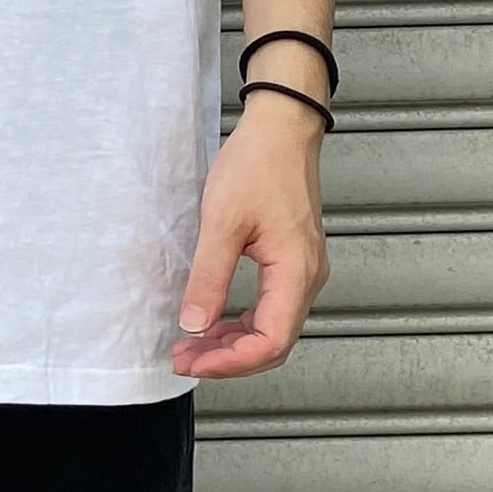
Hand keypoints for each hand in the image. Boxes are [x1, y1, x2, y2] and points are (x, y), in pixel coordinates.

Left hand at [171, 95, 329, 378]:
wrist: (281, 129)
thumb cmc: (259, 164)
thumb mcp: (222, 221)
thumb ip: (208, 277)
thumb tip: (195, 324)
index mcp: (296, 271)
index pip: (272, 341)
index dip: (231, 362)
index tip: (193, 361)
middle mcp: (308, 277)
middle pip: (274, 343)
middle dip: (228, 359)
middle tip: (184, 359)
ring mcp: (303, 270)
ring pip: (272, 328)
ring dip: (233, 344)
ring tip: (192, 346)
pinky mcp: (293, 262)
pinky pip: (271, 308)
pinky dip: (241, 322)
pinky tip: (214, 322)